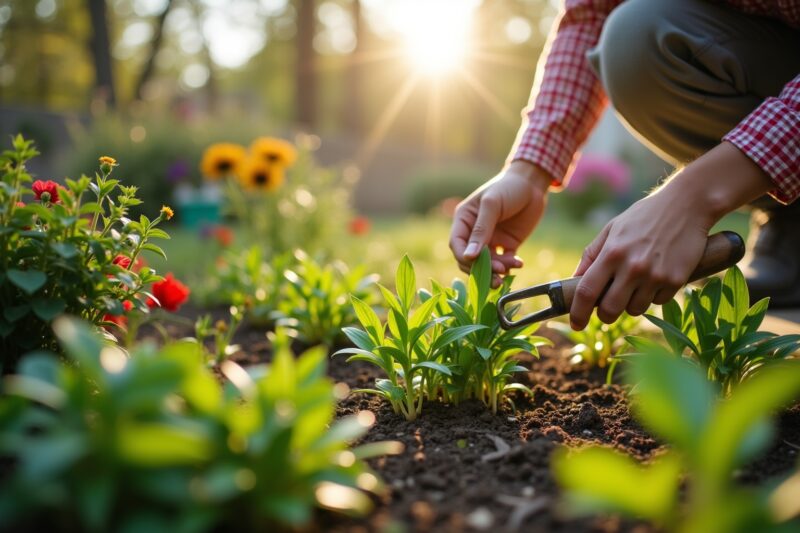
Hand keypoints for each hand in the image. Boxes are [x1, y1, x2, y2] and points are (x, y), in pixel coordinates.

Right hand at [450, 161, 551, 286]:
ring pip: (487, 263)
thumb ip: (481, 230)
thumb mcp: (492, 205)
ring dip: (498, 269)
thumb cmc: (508, 188)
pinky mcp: (506, 244)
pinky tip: (518, 263)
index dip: (463, 256)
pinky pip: (504, 261)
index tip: (475, 263)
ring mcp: (491, 240)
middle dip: (482, 268)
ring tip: (512, 266)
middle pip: (471, 258)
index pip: (457, 244)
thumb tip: (469, 256)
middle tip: (497, 275)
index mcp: (464, 220)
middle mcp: (474, 232)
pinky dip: (510, 266)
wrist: (533, 184)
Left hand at [569, 142, 774, 329]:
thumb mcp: (612, 229)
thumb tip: (574, 279)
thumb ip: (591, 255)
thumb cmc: (643, 217)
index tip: (576, 324)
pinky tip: (656, 277)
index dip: (578, 312)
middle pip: (609, 310)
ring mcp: (655, 276)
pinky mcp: (675, 280)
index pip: (586, 291)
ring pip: (634, 310)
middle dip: (604, 315)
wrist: (687, 205)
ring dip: (630, 304)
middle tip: (606, 308)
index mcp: (611, 253)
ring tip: (635, 285)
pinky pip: (657, 302)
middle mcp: (632, 267)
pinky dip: (653, 296)